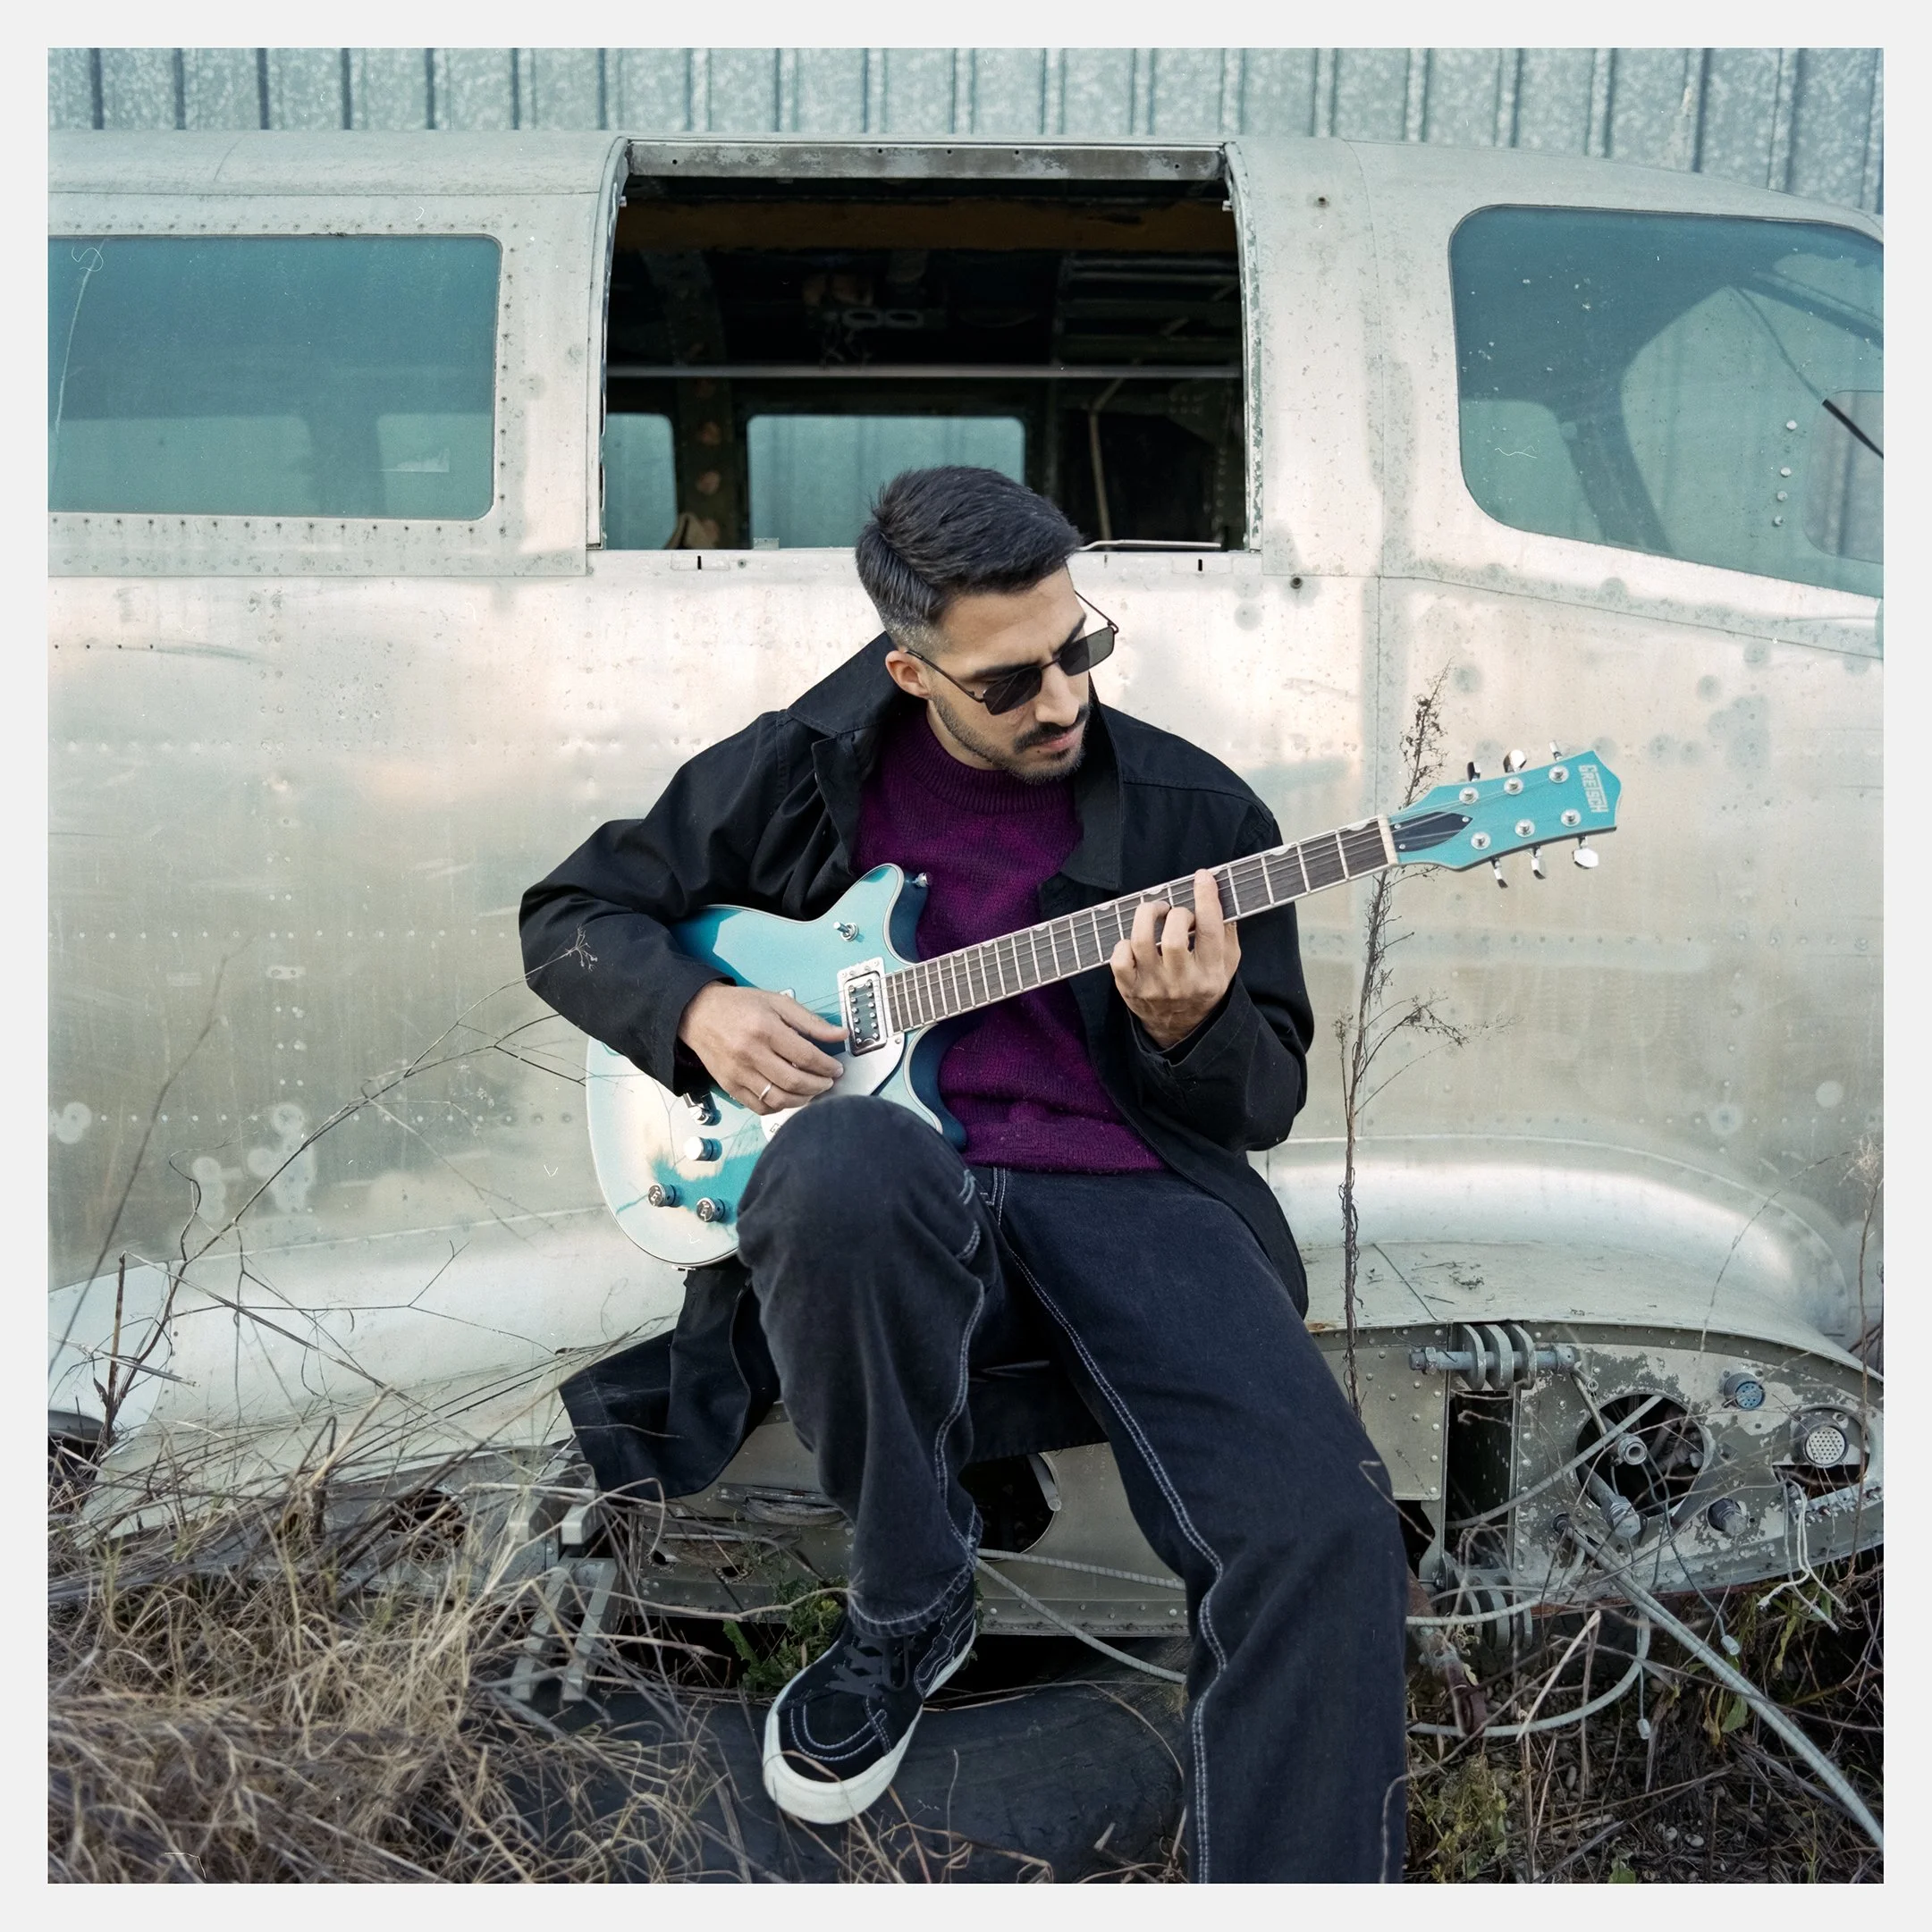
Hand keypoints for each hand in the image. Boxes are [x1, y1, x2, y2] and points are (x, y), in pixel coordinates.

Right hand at [676, 984, 846, 1114]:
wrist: (699, 1014)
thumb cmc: (739, 1006)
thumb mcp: (778, 1002)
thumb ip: (811, 1021)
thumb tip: (840, 1034)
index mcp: (765, 1029)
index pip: (806, 1056)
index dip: (827, 1067)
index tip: (836, 1069)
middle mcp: (750, 1053)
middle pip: (794, 1081)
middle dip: (819, 1086)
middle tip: (828, 1082)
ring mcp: (738, 1073)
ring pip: (778, 1100)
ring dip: (802, 1100)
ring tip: (812, 1091)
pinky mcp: (730, 1086)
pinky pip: (760, 1108)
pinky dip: (779, 1107)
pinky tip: (788, 1097)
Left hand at [1109, 868, 1240, 1051]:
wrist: (1183, 1028)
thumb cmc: (1205, 986)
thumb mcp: (1227, 964)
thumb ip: (1226, 932)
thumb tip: (1219, 894)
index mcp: (1210, 975)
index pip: (1209, 931)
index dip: (1206, 898)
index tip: (1203, 877)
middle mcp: (1182, 983)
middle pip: (1174, 938)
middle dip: (1176, 914)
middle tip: (1175, 911)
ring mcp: (1153, 988)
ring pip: (1142, 943)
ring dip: (1146, 916)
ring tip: (1154, 911)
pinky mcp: (1130, 990)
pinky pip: (1119, 960)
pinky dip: (1124, 943)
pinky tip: (1136, 941)